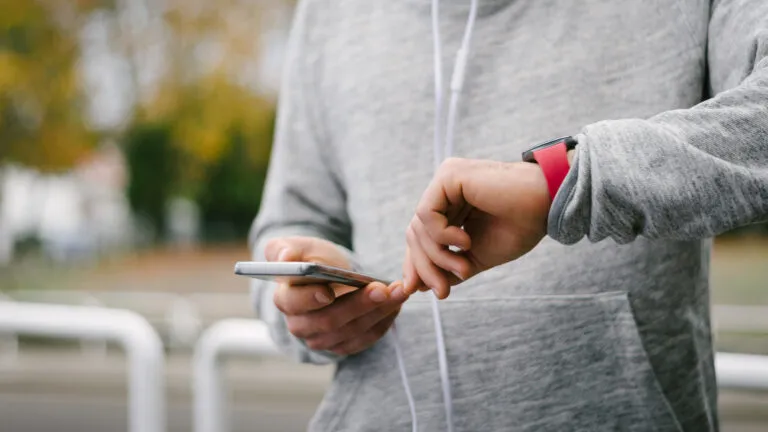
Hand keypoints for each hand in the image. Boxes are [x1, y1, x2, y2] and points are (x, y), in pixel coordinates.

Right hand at [265, 236, 406, 355]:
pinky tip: (397, 303)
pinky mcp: (345, 345)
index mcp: (285, 299)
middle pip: (328, 321)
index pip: (293, 303)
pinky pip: (366, 338)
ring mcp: (323, 339)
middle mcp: (301, 325)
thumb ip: (285, 250)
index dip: (310, 298)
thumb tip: (285, 259)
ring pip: (351, 331)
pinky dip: (384, 321)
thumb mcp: (298, 247)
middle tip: (381, 289)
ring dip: (378, 312)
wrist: (330, 275)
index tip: (329, 291)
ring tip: (397, 292)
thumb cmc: (312, 258)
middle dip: (358, 305)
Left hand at [403, 158, 550, 298]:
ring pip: (418, 227)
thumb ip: (448, 267)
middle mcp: (443, 190)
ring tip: (464, 268)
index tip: (423, 292)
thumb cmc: (519, 227)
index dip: (418, 265)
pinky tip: (465, 241)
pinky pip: (426, 214)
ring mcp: (444, 180)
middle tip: (442, 291)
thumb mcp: (476, 255)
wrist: (547, 206)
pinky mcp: (449, 175)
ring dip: (437, 256)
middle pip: (415, 233)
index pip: (421, 236)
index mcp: (450, 205)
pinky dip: (441, 235)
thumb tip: (419, 286)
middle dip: (425, 266)